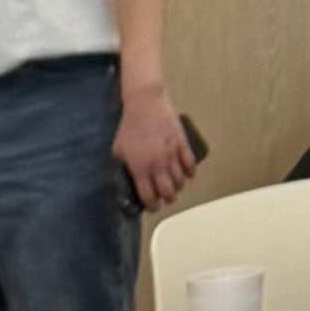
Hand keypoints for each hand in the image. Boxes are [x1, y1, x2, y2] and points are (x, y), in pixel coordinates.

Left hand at [115, 83, 198, 210]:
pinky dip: (190, 173)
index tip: (153, 207)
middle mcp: (157, 165)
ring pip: (180, 181)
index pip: (149, 197)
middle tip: (166, 199)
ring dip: (179, 187)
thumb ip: (123, 166)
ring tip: (176, 187)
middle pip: (168, 193)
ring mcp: (171, 154)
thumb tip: (128, 176)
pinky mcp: (181, 143)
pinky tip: (188, 175)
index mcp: (140, 169)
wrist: (145, 103)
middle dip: (167, 199)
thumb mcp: (118, 150)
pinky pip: (190, 164)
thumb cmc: (130, 125)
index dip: (152, 206)